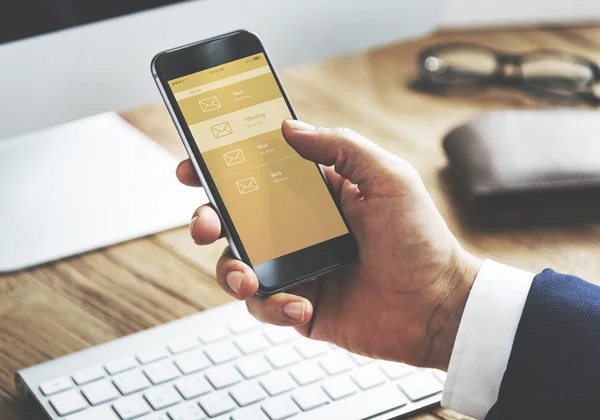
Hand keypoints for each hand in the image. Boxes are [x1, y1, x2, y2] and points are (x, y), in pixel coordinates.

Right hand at [177, 120, 480, 369]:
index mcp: (316, 195)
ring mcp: (298, 268)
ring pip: (239, 264)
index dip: (222, 170)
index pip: (259, 175)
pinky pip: (265, 306)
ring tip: (248, 279)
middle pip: (236, 220)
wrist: (438, 307)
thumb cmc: (421, 240)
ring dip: (231, 271)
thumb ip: (340, 147)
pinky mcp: (300, 305)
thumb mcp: (388, 178)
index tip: (194, 167)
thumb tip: (289, 128)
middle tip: (207, 224)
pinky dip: (274, 307)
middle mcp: (300, 229)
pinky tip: (302, 306)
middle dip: (209, 219)